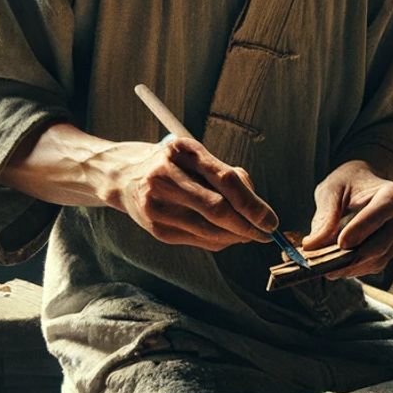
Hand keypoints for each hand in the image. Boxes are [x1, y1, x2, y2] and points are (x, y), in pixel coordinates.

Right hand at [95, 136, 278, 252]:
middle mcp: (165, 177)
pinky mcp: (155, 228)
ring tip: (248, 234)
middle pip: (218, 209)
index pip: (226, 180)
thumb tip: (257, 207)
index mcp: (181, 151)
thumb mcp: (194, 156)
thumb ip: (224, 175)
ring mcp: (157, 205)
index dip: (253, 204)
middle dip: (248, 225)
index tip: (271, 220)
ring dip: (236, 236)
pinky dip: (219, 241)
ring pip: (209, 230)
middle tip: (266, 233)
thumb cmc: (170, 164)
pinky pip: (197, 240)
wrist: (121, 176)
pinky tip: (227, 236)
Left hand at [300, 160, 392, 279]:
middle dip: (352, 256)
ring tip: (322, 265)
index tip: (341, 242)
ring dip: (348, 266)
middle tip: (326, 263)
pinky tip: (333, 266)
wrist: (364, 187)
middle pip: (381, 244)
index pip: (381, 213)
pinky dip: (351, 269)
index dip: (362, 228)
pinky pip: (371, 267)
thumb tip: (312, 245)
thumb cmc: (349, 184)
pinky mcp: (389, 254)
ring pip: (375, 260)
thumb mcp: (333, 190)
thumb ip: (325, 215)